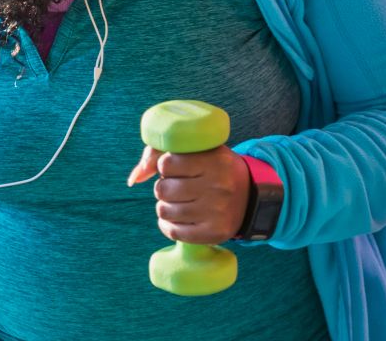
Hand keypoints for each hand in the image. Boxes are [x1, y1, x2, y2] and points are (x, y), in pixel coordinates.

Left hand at [127, 145, 250, 244]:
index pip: (167, 163)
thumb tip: (134, 179)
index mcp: (215, 161)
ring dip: (166, 206)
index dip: (166, 165)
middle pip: (162, 189)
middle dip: (164, 187)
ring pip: (164, 211)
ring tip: (178, 201)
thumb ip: (161, 154)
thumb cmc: (216, 170)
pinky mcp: (214, 233)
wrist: (252, 198)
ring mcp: (216, 212)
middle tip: (177, 186)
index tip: (176, 167)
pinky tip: (178, 218)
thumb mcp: (201, 152)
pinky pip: (173, 232)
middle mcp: (218, 186)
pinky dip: (168, 225)